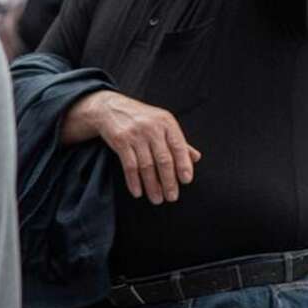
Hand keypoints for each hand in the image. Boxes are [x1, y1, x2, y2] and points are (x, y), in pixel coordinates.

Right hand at [80, 91, 200, 204]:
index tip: (186, 180)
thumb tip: (196, 158)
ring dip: (152, 186)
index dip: (183, 165)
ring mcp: (135, 134)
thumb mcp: (163, 124)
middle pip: (163, 159)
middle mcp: (152, 127)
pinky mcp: (120, 141)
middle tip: (172, 197)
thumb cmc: (142, 118)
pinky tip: (138, 192)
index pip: (179, 146)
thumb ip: (179, 141)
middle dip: (169, 181)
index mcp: (167, 122)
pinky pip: (129, 166)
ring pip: (146, 166)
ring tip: (157, 199)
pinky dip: (134, 181)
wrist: (111, 108)